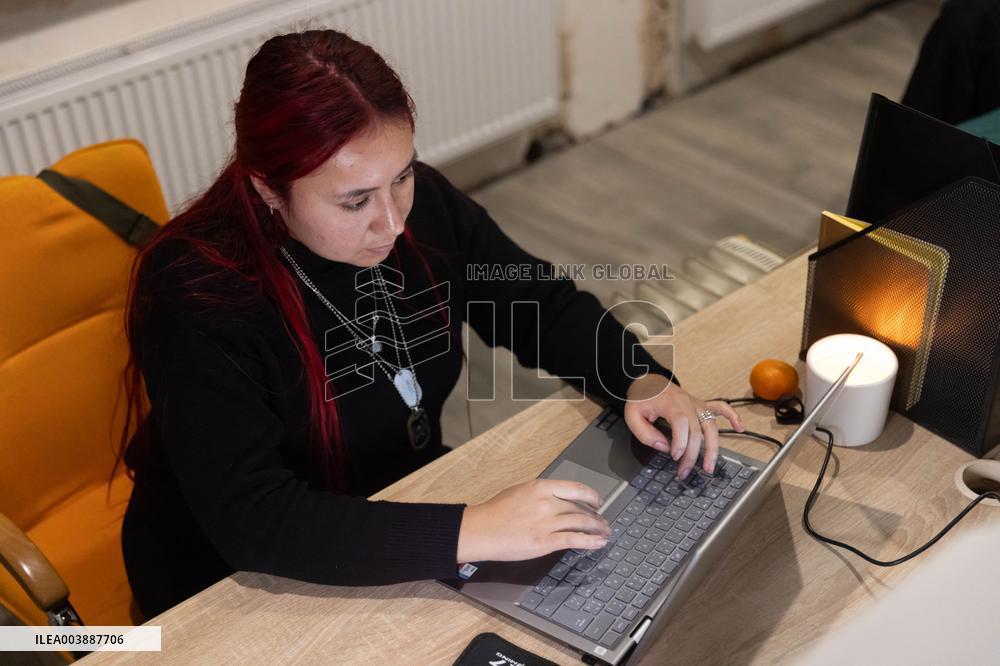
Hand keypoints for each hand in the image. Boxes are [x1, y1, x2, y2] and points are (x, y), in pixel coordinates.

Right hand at [456, 480, 609, 562]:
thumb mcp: (521, 491)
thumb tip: (561, 497)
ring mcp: (546, 523)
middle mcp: (547, 503)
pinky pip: (574, 540)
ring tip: (604, 533)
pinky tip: (598, 543)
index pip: (576, 489)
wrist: (482, 530)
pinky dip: (590, 541)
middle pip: (580, 508)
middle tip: (603, 522)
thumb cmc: (496, 511)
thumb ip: (542, 492)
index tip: (598, 501)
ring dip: (597, 529)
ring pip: (581, 523)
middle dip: (596, 516)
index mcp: (541, 487)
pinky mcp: (544, 542)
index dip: (592, 496)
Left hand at [624, 373, 744, 479]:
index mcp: (670, 403)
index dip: (681, 441)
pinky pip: (721, 408)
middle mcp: (687, 403)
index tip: (675, 456)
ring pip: (711, 426)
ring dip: (713, 448)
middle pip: (697, 430)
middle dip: (692, 454)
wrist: (647, 382)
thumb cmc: (641, 399)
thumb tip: (664, 447)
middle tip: (683, 471)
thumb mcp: (632, 416)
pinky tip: (740, 428)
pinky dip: (733, 417)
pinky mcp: (701, 406)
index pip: (681, 422)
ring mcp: (697, 404)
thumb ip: (645, 433)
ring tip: (709, 467)